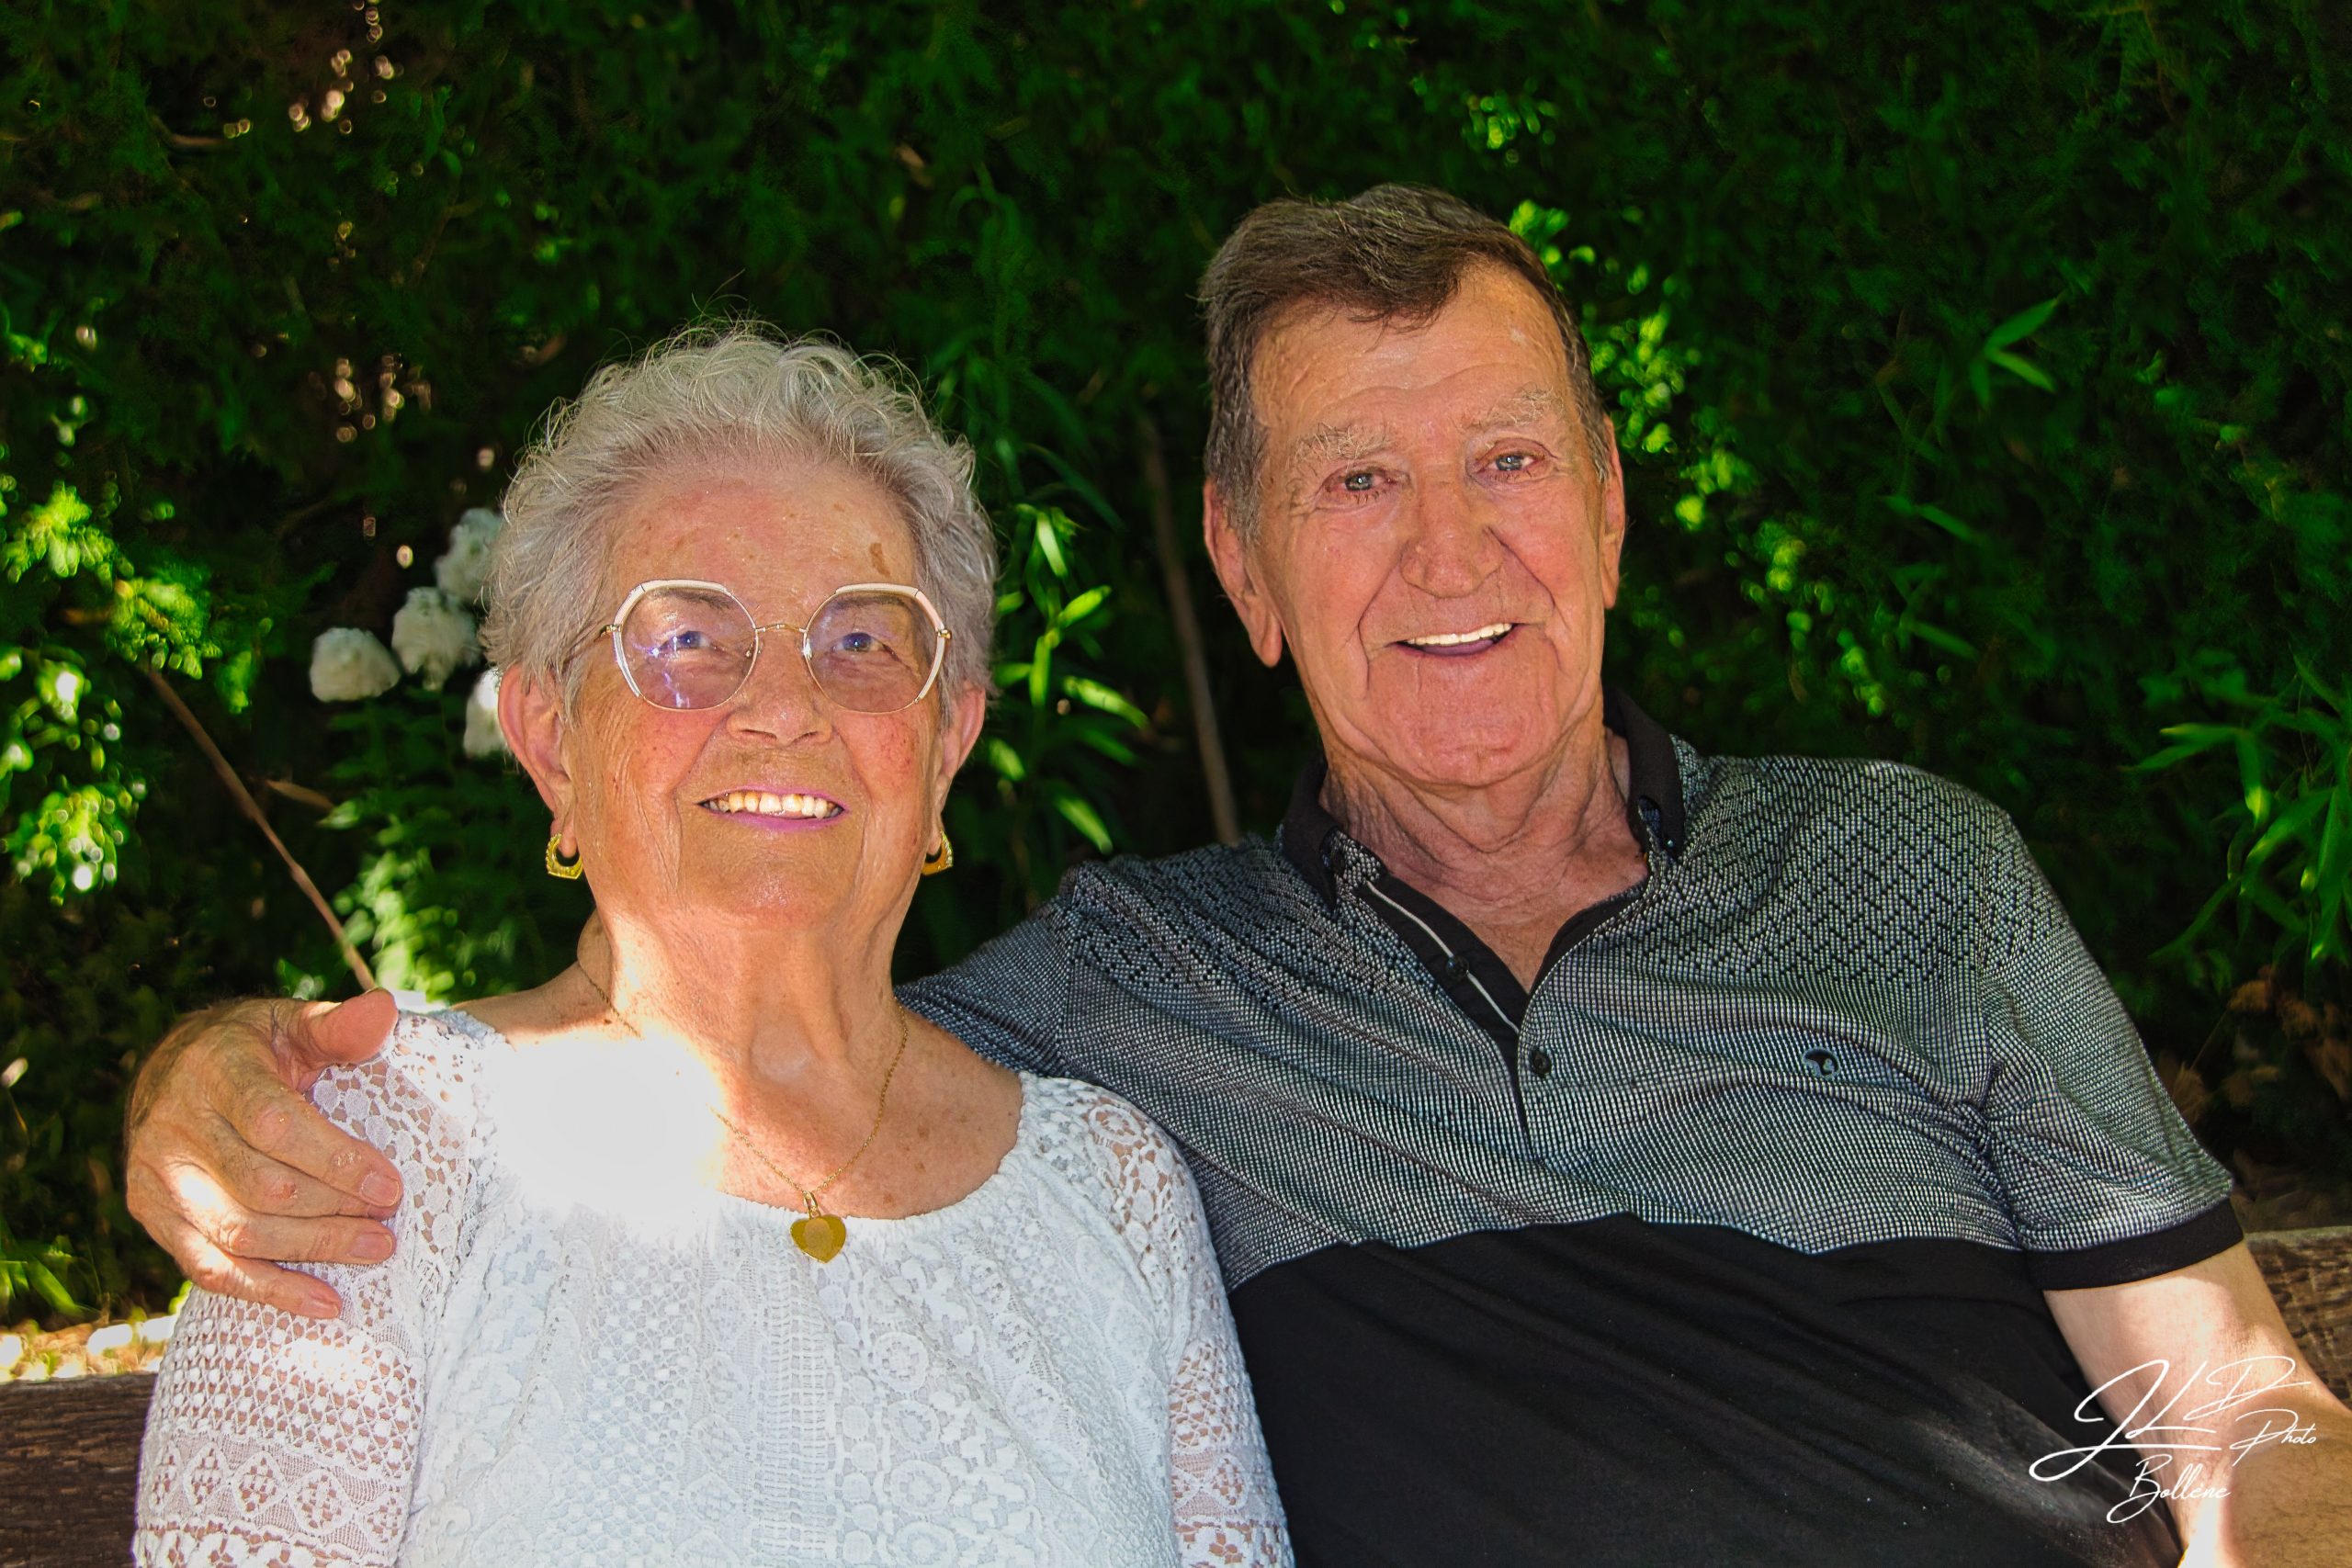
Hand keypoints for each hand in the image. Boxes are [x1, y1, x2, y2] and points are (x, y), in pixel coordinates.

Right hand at [124, 990, 402, 1317]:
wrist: (172, 1072)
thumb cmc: (252, 1049)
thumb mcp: (291, 1024)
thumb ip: (337, 1026)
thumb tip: (385, 1010)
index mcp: (214, 1072)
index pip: (275, 1125)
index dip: (336, 1161)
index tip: (391, 1186)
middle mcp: (174, 1127)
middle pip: (261, 1187)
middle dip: (334, 1209)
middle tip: (390, 1221)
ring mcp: (156, 1177)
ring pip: (238, 1233)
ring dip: (313, 1249)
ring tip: (375, 1249)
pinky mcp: (151, 1216)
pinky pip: (210, 1269)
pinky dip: (269, 1291)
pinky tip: (324, 1302)